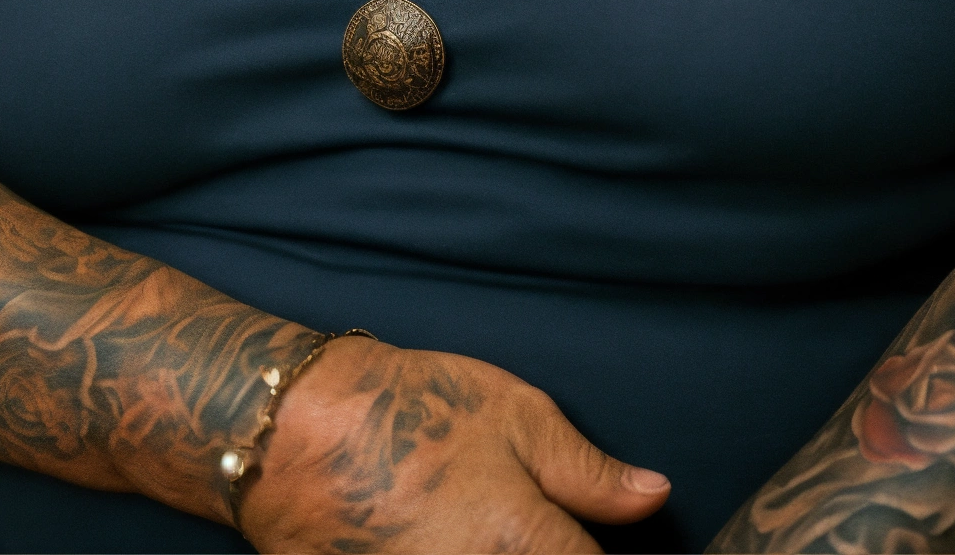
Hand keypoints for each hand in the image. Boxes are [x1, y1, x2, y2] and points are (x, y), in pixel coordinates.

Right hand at [238, 335, 670, 552]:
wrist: (300, 436)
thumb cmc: (413, 413)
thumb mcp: (515, 416)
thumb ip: (587, 470)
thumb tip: (654, 497)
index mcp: (531, 546)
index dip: (602, 553)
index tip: (585, 537)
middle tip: (524, 521)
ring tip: (477, 524)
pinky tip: (443, 538)